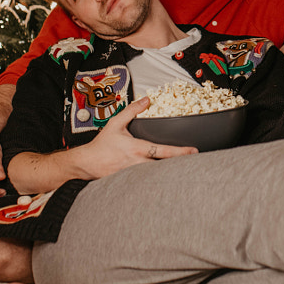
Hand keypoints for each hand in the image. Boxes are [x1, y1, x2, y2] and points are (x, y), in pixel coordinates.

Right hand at [81, 97, 197, 178]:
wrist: (87, 164)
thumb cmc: (102, 145)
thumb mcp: (116, 123)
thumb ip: (132, 111)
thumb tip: (146, 100)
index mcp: (137, 148)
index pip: (162, 151)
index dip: (180, 152)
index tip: (193, 151)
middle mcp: (138, 164)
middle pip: (165, 168)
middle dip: (180, 167)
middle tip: (196, 165)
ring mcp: (135, 176)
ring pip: (158, 177)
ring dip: (171, 175)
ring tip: (186, 173)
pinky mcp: (131, 183)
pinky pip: (148, 184)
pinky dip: (159, 183)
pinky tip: (168, 184)